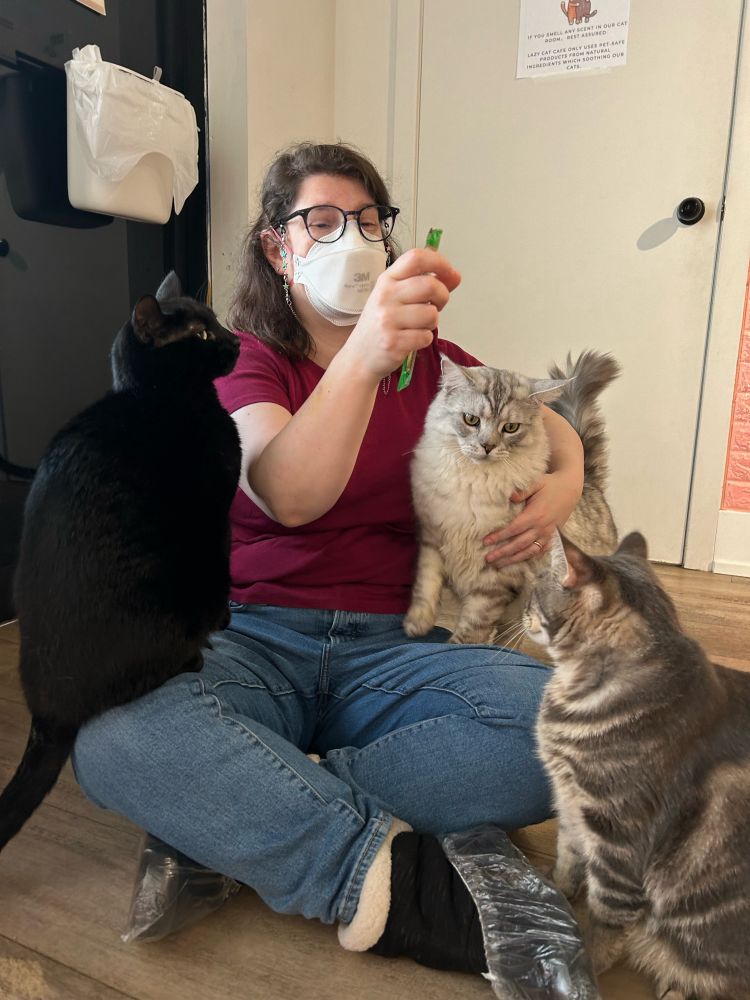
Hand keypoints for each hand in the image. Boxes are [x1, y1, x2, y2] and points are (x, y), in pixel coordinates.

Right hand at [341, 248, 460, 380]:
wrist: (359, 357)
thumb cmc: (381, 325)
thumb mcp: (395, 298)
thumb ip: (422, 285)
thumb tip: (454, 277)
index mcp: (387, 280)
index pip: (416, 258)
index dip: (440, 263)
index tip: (451, 274)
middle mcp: (386, 296)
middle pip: (430, 285)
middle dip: (443, 296)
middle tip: (436, 305)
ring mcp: (388, 319)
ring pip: (431, 314)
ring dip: (432, 322)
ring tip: (418, 325)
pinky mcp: (393, 342)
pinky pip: (426, 337)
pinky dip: (424, 339)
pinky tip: (411, 340)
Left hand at [483, 472, 581, 565]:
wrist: (570, 488)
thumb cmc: (550, 484)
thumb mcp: (537, 482)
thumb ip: (522, 490)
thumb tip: (509, 497)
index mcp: (535, 514)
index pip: (513, 529)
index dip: (499, 536)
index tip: (485, 542)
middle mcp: (542, 527)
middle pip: (519, 544)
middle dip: (502, 553)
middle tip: (488, 559)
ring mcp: (548, 533)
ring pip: (529, 551)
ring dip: (514, 559)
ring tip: (499, 564)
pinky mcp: (553, 536)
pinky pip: (541, 551)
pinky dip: (529, 557)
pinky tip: (519, 561)